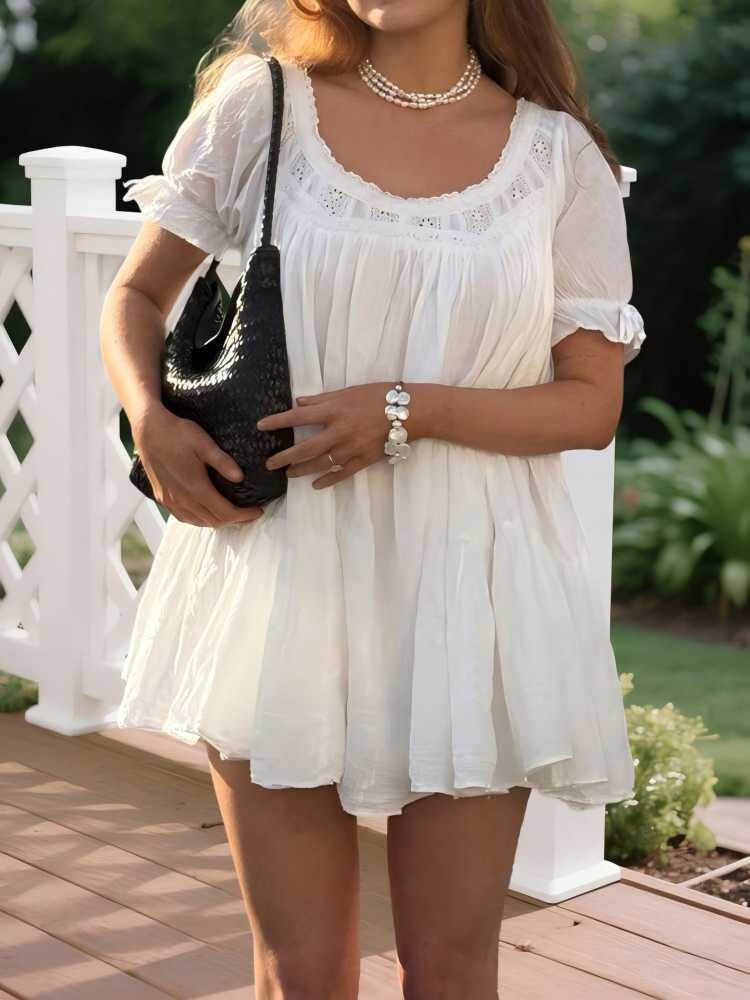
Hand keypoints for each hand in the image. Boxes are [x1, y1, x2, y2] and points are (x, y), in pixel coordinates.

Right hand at [132, 403, 264, 526]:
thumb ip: (223, 462)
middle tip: (249, 514)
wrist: (148, 430)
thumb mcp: (204, 443)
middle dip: (234, 520)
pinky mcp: (162, 497)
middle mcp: (182, 499)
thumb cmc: (177, 433)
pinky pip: (184, 517)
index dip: (244, 515)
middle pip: (213, 520)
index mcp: (195, 487)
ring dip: (217, 521)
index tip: (258, 511)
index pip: (225, 512)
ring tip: (232, 514)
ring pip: (198, 521)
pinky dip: (199, 519)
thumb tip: (240, 477)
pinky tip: (206, 512)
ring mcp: (170, 500)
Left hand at [256, 382, 403, 489]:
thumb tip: (298, 403)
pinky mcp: (362, 460)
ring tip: (289, 474)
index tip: (260, 426)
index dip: (277, 421)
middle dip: (284, 457)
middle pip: (305, 447)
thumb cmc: (379, 395)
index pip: (298, 417)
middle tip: (269, 463)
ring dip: (301, 470)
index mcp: (334, 410)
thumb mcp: (348, 391)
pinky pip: (341, 474)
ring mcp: (351, 448)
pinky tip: (315, 485)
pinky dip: (327, 480)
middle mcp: (339, 431)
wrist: (409, 412)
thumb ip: (322, 399)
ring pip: (320, 464)